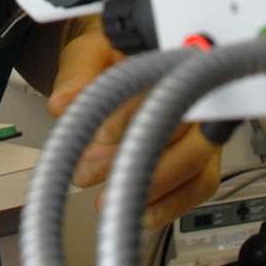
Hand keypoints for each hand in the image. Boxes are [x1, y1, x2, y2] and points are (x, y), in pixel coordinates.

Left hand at [47, 18, 220, 225]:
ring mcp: (202, 128)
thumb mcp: (88, 54)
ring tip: (107, 196)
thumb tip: (64, 103)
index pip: (162, 87)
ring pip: (196, 163)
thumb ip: (77, 75)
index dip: (132, 114)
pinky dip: (171, 205)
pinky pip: (199, 186)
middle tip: (90, 169)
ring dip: (152, 186)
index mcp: (171, 59)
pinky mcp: (201, 157)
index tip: (102, 133)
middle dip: (136, 157)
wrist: (123, 63)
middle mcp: (196, 94)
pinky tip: (139, 211)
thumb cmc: (112, 56)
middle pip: (186, 131)